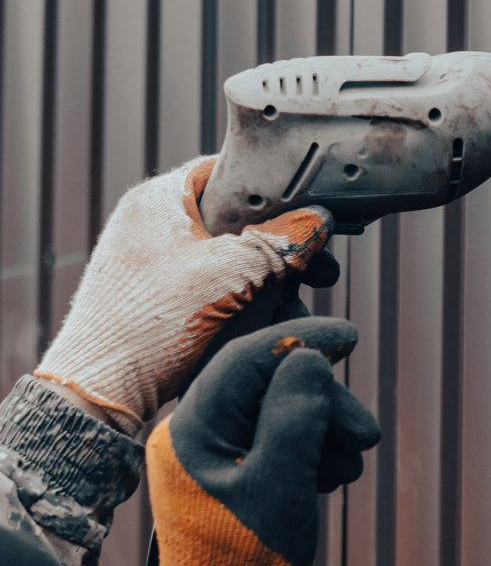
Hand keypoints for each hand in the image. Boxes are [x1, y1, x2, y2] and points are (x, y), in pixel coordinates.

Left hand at [35, 157, 334, 433]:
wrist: (96, 397)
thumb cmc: (148, 327)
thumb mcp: (230, 275)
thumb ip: (281, 243)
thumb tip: (319, 221)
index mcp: (159, 198)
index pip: (231, 169)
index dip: (276, 187)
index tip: (311, 209)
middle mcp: (154, 222)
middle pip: (237, 215)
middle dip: (282, 241)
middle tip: (319, 263)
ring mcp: (155, 260)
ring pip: (231, 252)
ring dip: (270, 272)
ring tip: (300, 294)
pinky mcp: (159, 295)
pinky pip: (215, 281)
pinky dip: (246, 294)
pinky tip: (272, 314)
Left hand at [140, 317, 379, 565]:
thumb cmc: (247, 565)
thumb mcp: (279, 486)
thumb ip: (295, 417)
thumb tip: (309, 358)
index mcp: (192, 430)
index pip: (247, 359)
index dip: (301, 340)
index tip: (350, 337)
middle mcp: (198, 433)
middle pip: (272, 384)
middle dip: (325, 402)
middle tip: (364, 433)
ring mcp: (216, 453)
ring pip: (284, 410)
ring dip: (326, 428)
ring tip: (349, 466)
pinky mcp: (236, 472)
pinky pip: (283, 436)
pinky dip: (315, 448)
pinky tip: (331, 475)